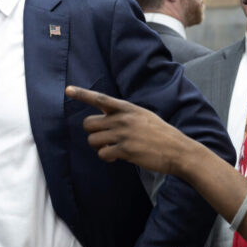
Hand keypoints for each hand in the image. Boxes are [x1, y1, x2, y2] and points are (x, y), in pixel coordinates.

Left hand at [65, 85, 201, 175]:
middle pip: (89, 124)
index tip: (67, 89)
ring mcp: (123, 134)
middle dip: (93, 133)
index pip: (100, 98)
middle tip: (105, 139)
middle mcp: (122, 119)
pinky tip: (118, 157)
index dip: (82, 94)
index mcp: (127, 108)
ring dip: (99, 147)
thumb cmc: (160, 134)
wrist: (178, 150)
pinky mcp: (125, 150)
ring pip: (92, 140)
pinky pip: (103, 154)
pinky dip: (107, 157)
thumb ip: (123, 113)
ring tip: (113, 149)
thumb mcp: (143, 116)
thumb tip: (104, 112)